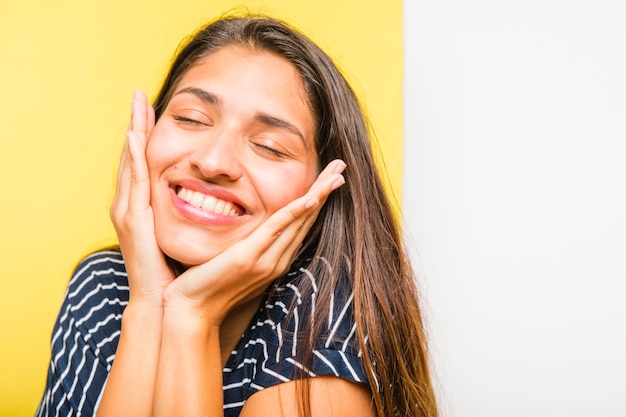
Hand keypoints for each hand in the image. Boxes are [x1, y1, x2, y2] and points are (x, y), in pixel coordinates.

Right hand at [110, 90, 173, 306]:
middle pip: (134, 156)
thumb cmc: (178, 270)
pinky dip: (134, 158)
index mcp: (144, 208)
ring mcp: (129, 212)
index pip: (145, 164)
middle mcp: (131, 206)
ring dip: (133, 132)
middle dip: (135, 125)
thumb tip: (216, 198)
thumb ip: (194, 213)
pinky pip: (135, 182)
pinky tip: (134, 135)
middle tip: (138, 96)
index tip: (152, 110)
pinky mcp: (134, 221)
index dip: (146, 136)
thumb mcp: (186, 234)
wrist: (165, 301)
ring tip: (136, 105)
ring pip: (131, 163)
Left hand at [163, 159, 346, 323]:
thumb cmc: (207, 285)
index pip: (301, 223)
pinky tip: (310, 199)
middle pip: (307, 219)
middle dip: (325, 190)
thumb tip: (248, 224)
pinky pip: (276, 229)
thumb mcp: (233, 259)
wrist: (192, 312)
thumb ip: (247, 244)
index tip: (330, 177)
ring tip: (335, 174)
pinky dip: (295, 212)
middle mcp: (277, 260)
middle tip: (341, 165)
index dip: (317, 198)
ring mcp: (266, 260)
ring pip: (298, 221)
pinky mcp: (249, 257)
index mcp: (275, 259)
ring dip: (318, 195)